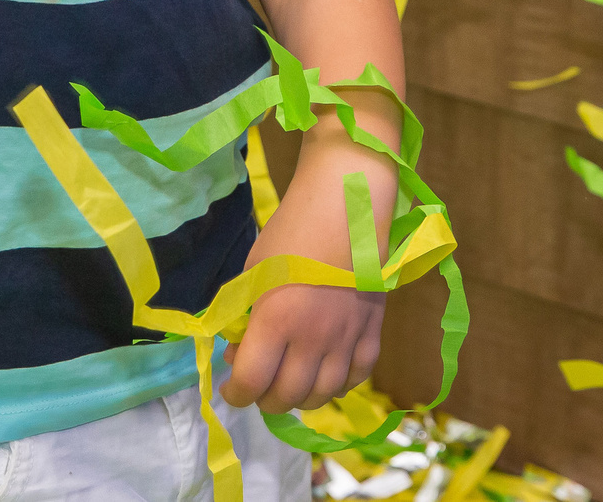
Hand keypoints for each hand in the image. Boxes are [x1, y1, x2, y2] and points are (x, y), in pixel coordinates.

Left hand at [222, 169, 384, 413]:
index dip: (234, 393)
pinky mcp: (372, 332)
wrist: (347, 204)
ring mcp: (346, 338)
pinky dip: (340, 385)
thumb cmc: (291, 231)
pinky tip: (327, 374)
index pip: (250, 383)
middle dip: (265, 398)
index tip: (230, 386)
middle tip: (259, 384)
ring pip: (323, 395)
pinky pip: (358, 377)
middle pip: (287, 396)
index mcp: (276, 321)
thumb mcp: (253, 271)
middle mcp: (312, 339)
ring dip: (301, 397)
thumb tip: (239, 353)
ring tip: (291, 384)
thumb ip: (244, 316)